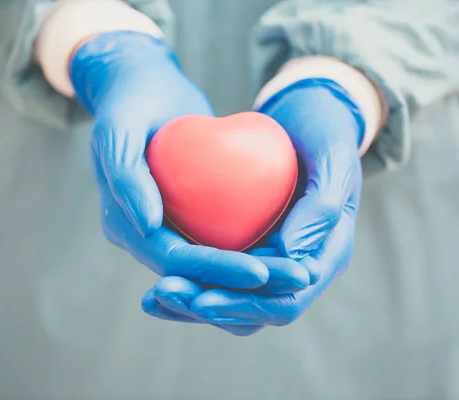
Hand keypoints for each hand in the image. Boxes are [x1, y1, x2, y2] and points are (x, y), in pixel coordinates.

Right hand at [70, 32, 309, 290]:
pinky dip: (254, 246)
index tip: (260, 271)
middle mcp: (145, 234)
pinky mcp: (190, 212)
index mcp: (123, 225)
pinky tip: (293, 246)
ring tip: (301, 271)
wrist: (143, 86)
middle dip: (245, 280)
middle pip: (198, 273)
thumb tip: (148, 227)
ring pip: (214, 262)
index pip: (172, 261)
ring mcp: (169, 224)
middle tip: (296, 277)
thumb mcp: (119, 129)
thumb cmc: (130, 102)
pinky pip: (222, 237)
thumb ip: (126, 176)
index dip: (215, 271)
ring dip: (256, 272)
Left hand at [141, 78, 364, 334]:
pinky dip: (193, 283)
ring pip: (236, 301)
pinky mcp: (252, 247)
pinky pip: (222, 276)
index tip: (202, 297)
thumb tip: (293, 257)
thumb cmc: (324, 130)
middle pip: (255, 310)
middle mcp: (301, 268)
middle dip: (211, 307)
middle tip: (166, 293)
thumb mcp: (332, 156)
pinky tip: (156, 285)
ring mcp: (274, 259)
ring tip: (155, 295)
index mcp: (326, 255)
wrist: (309, 118)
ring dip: (195, 304)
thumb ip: (321, 207)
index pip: (286, 300)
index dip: (244, 304)